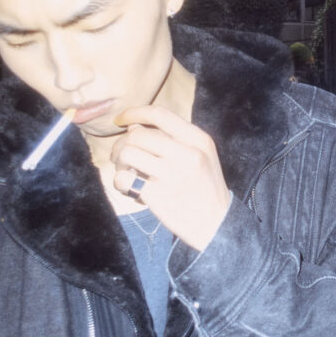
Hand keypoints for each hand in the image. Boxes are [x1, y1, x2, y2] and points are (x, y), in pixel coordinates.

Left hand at [111, 105, 231, 251]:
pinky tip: (129, 187)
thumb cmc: (205, 187)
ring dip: (119, 161)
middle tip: (122, 156)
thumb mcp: (202, 156)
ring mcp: (172, 175)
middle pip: (138, 135)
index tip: (121, 119)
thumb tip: (133, 127)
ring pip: (127, 153)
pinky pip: (123, 178)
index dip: (135, 112)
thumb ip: (173, 139)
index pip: (160, 114)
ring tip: (127, 171)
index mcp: (199, 140)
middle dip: (122, 143)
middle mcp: (187, 154)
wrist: (216, 224)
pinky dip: (120, 181)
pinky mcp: (157, 195)